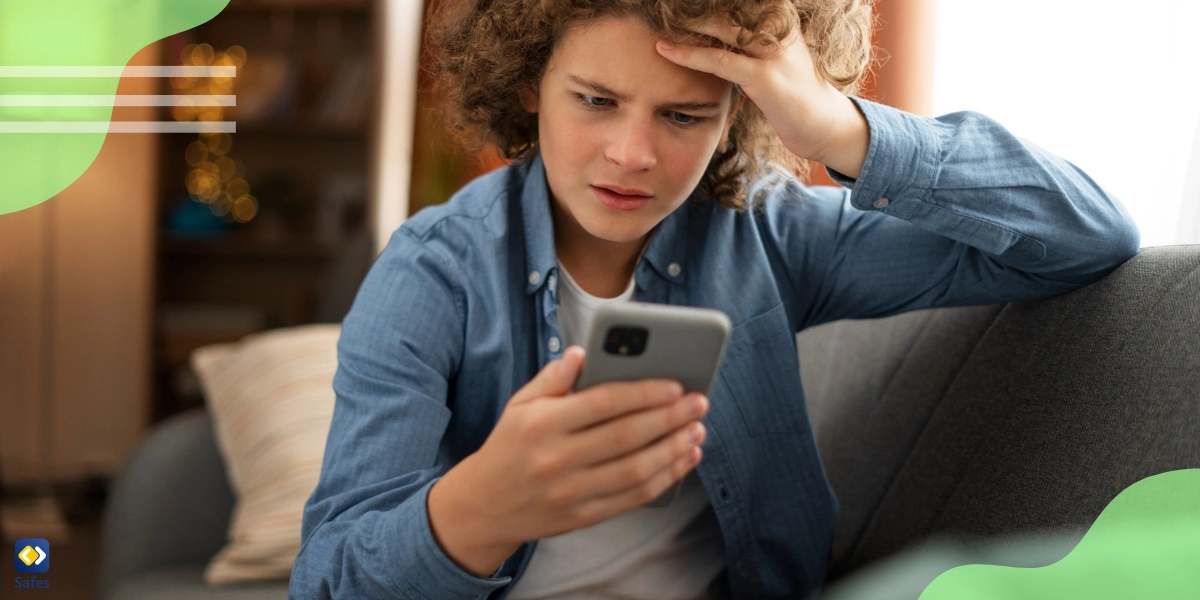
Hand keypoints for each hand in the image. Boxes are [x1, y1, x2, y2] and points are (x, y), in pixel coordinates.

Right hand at [427, 346, 708, 576]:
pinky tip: (684, 459)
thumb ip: (553, 379)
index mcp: (541, 424)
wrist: (484, 506)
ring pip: (635, 470)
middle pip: (626, 436)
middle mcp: (557, 459)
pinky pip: (633, 498)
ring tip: (698, 430)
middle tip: (699, 403)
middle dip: (669, 418)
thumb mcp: (519, 405)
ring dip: (674, 449)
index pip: (602, 404)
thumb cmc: (509, 446)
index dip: (642, 393)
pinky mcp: (584, 516)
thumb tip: (584, 352)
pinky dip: (665, 478)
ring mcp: (571, 492)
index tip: (675, 384)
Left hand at [656, 19, 869, 177]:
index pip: (737, 2)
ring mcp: (772, 51)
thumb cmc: (792, 93)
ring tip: (654, 16)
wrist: (824, 126)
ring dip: (685, 21)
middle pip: (728, 6)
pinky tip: (665, 49)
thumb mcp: (770, 57)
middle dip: (692, 5)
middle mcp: (778, 26)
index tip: (674, 0)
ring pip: (721, 26)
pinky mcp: (764, 77)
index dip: (706, 1)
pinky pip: (720, 60)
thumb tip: (711, 29)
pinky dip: (689, 53)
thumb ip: (745, 40)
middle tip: (657, 3)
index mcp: (779, 16)